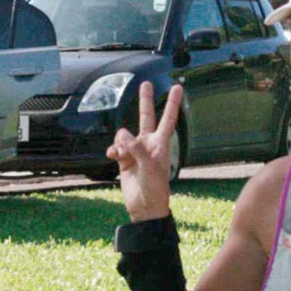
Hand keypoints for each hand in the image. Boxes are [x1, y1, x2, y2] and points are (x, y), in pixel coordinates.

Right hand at [106, 81, 182, 221]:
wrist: (145, 207)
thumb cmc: (155, 187)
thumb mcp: (149, 167)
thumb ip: (136, 148)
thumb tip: (122, 134)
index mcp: (161, 143)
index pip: (168, 118)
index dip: (172, 102)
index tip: (177, 86)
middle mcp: (148, 144)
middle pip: (146, 117)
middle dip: (145, 100)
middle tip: (146, 83)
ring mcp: (136, 151)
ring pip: (123, 135)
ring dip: (120, 142)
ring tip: (122, 155)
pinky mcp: (124, 160)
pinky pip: (115, 148)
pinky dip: (112, 151)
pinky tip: (113, 157)